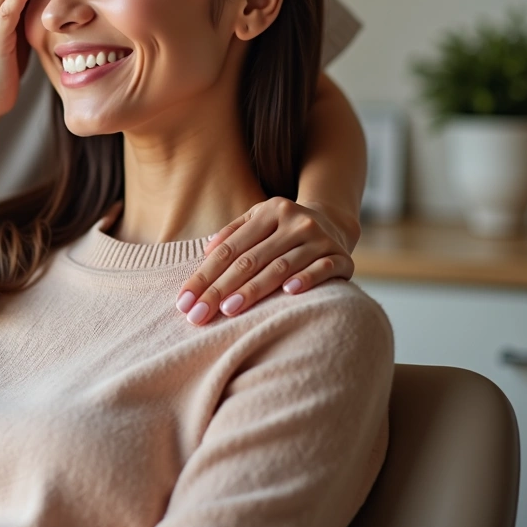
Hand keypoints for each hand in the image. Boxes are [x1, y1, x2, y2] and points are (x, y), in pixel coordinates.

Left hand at [174, 197, 355, 324]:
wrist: (335, 223)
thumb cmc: (283, 229)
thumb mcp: (258, 220)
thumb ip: (232, 233)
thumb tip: (205, 251)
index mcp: (269, 211)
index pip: (230, 249)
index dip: (204, 275)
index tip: (185, 302)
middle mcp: (295, 221)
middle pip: (250, 260)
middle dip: (220, 289)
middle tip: (199, 315)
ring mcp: (319, 239)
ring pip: (281, 266)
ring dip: (254, 289)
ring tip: (229, 310)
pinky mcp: (341, 257)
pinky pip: (322, 269)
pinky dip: (306, 280)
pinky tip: (288, 293)